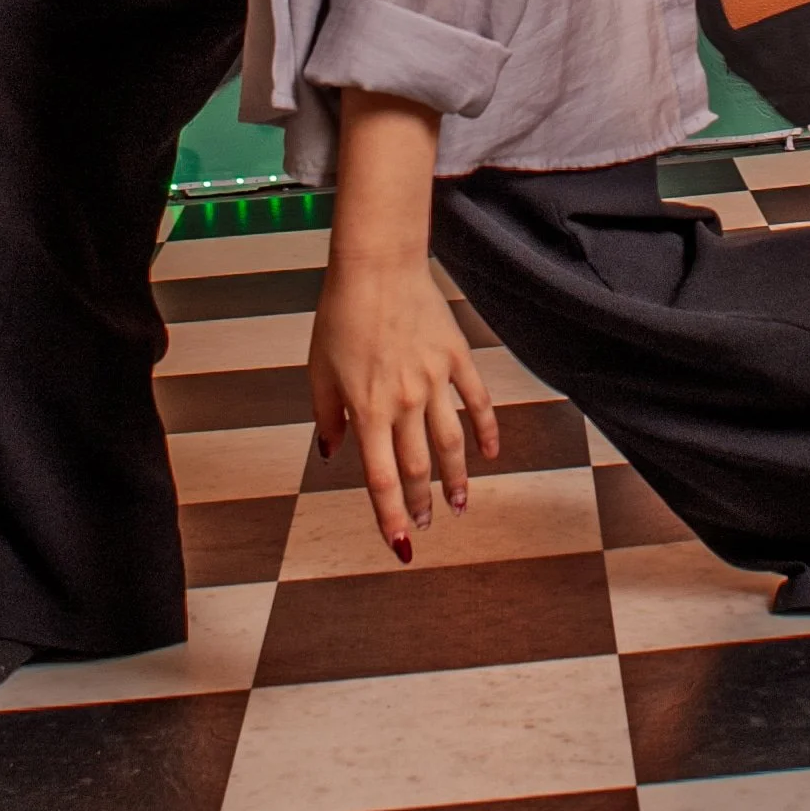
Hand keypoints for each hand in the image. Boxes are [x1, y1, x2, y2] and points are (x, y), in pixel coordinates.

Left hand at [309, 254, 499, 557]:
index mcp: (367, 409)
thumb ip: (326, 416)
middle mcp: (404, 402)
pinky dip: (487, 430)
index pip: (381, 479)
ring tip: (460, 503)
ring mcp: (434, 380)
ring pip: (451, 444)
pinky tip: (490, 453)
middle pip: (418, 468)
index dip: (389, 516)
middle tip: (426, 524)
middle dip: (422, 503)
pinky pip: (477, 401)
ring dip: (457, 479)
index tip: (399, 544)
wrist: (376, 266)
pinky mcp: (455, 357)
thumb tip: (332, 452)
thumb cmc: (340, 315)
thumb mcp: (319, 370)